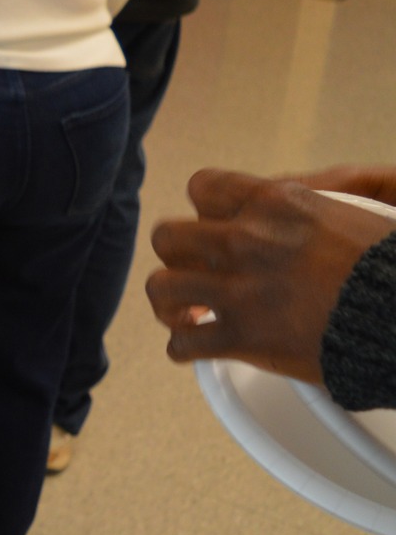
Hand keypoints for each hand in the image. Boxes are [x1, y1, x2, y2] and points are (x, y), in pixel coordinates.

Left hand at [145, 168, 395, 382]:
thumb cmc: (392, 266)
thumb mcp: (363, 206)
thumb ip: (316, 190)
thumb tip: (275, 192)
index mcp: (277, 203)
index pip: (203, 187)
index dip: (205, 210)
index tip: (216, 228)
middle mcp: (247, 241)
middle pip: (168, 237)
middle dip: (178, 256)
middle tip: (195, 271)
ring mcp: (240, 291)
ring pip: (161, 288)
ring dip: (170, 303)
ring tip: (188, 313)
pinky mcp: (244, 338)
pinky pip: (182, 343)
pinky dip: (184, 348)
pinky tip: (196, 346)